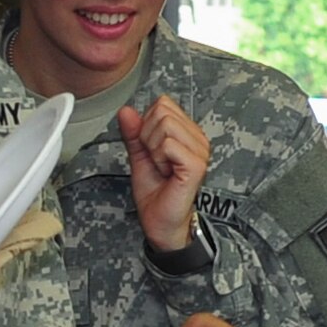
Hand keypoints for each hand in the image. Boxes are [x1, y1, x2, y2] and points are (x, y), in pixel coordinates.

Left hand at [119, 96, 210, 252]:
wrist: (160, 222)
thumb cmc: (155, 193)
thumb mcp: (139, 156)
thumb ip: (133, 133)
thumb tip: (126, 111)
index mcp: (187, 133)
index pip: (163, 104)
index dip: (147, 124)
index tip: (151, 149)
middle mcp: (197, 139)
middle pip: (162, 110)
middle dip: (148, 136)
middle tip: (155, 159)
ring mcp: (200, 151)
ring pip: (165, 124)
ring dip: (153, 148)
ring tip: (161, 166)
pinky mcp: (196, 164)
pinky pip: (168, 144)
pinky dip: (159, 158)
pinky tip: (167, 173)